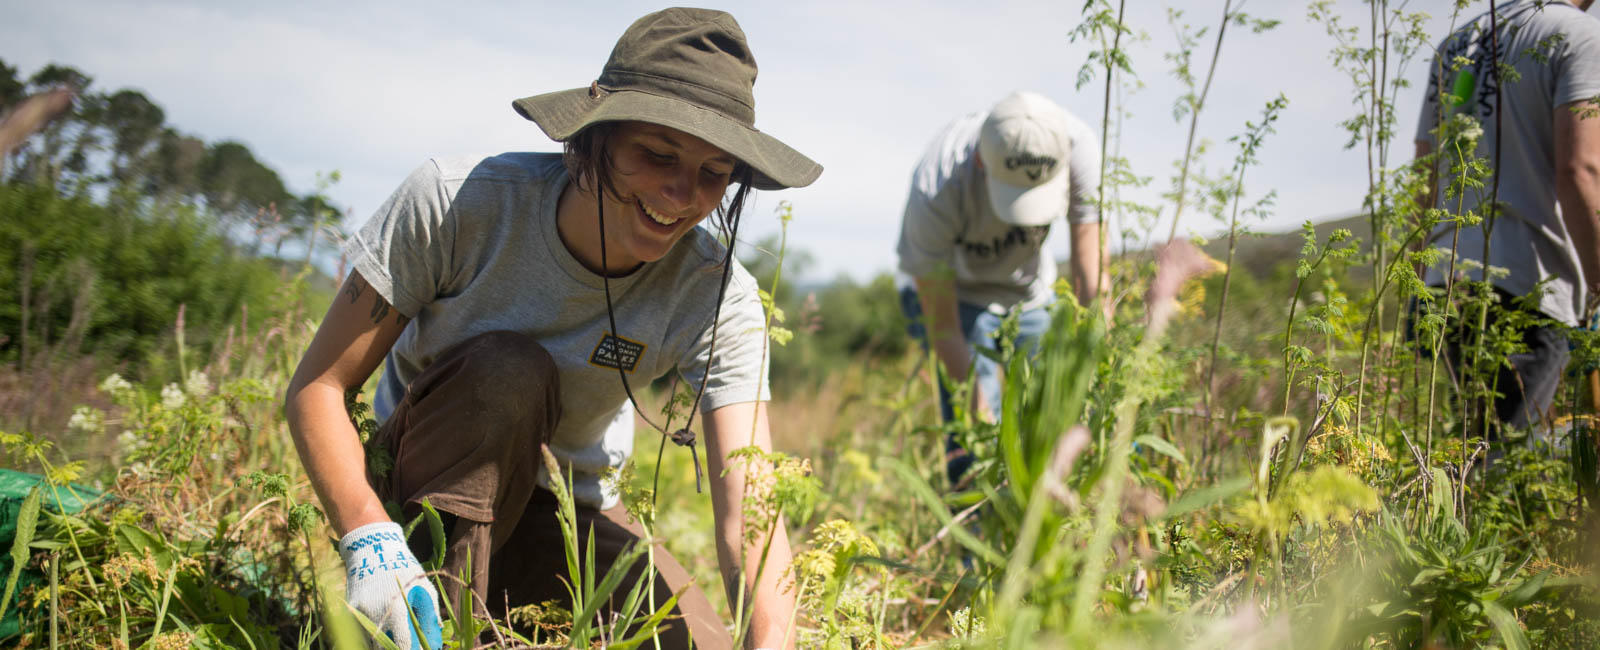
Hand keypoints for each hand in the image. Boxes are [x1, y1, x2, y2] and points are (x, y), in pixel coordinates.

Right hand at [339, 522, 442, 649]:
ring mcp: (358, 612)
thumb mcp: (424, 587)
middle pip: (381, 648)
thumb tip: (435, 638)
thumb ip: (430, 615)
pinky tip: (382, 627)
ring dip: (382, 642)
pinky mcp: (349, 609)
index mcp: (396, 609)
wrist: (374, 548)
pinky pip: (360, 629)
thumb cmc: (405, 568)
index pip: (402, 645)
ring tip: (395, 635)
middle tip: (407, 645)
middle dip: (393, 648)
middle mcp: (374, 614)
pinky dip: (370, 634)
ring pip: (369, 641)